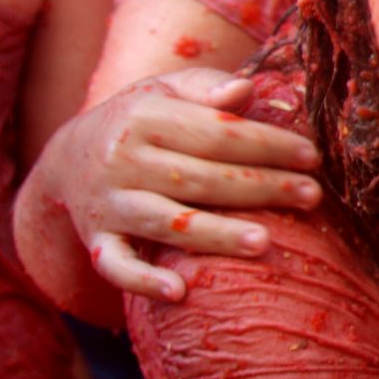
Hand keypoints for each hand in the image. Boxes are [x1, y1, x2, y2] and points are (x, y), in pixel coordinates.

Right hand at [32, 68, 322, 300]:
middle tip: (311, 196)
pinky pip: (116, 266)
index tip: (311, 156)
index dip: (266, 144)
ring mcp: (108, 205)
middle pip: (200, 178)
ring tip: (265, 243)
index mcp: (145, 117)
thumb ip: (206, 87)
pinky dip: (143, 281)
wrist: (66, 158)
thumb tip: (245, 90)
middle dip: (260, 188)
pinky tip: (179, 291)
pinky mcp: (96, 241)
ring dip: (216, 234)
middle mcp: (122, 161)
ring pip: (166, 222)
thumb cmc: (138, 119)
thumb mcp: (165, 90)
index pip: (216, 133)